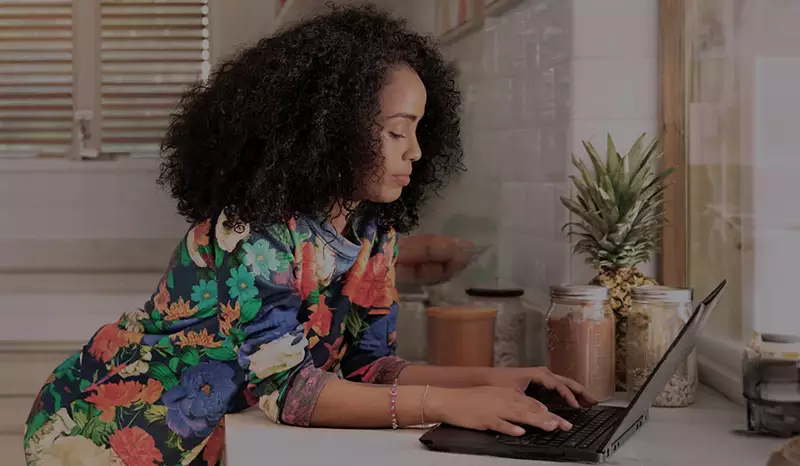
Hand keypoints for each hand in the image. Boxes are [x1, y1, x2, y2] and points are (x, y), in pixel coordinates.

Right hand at [424, 386, 572, 436]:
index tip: (561, 420)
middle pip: (531, 409)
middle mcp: (504, 399)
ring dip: (536, 421)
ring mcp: (495, 409)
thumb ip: (514, 403)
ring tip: (551, 427)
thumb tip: (533, 411)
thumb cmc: (471, 400)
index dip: (548, 413)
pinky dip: (510, 427)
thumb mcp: (495, 397)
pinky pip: (500, 424)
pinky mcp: (485, 419)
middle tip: (565, 426)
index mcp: (507, 394)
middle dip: (550, 418)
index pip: (532, 403)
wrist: (450, 400)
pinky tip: (519, 431)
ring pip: (519, 415)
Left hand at [487, 367, 597, 408]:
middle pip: (567, 382)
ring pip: (564, 383)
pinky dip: (568, 392)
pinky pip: (558, 386)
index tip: (577, 407)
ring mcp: (542, 376)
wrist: (487, 378)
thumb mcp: (515, 394)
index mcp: (539, 374)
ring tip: (589, 401)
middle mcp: (542, 373)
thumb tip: (544, 410)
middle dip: (581, 391)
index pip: (560, 385)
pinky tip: (573, 401)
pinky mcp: (539, 381)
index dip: (570, 396)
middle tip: (594, 401)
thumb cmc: (499, 383)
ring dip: (577, 392)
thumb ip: (530, 402)